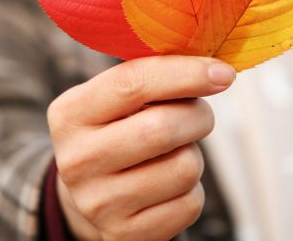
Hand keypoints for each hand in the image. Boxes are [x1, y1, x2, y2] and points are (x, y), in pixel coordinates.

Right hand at [47, 55, 235, 240]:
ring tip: (175, 150)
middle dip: (198, 115)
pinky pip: (189, 203)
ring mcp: (98, 203)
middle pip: (162, 128)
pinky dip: (191, 188)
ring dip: (194, 153)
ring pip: (184, 167)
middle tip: (198, 112)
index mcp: (70, 113)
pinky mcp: (125, 234)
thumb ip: (153, 75)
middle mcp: (76, 160)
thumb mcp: (118, 97)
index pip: (133, 82)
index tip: (222, 72)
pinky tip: (169, 182)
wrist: (93, 190)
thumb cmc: (118, 128)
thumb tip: (215, 69)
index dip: (185, 73)